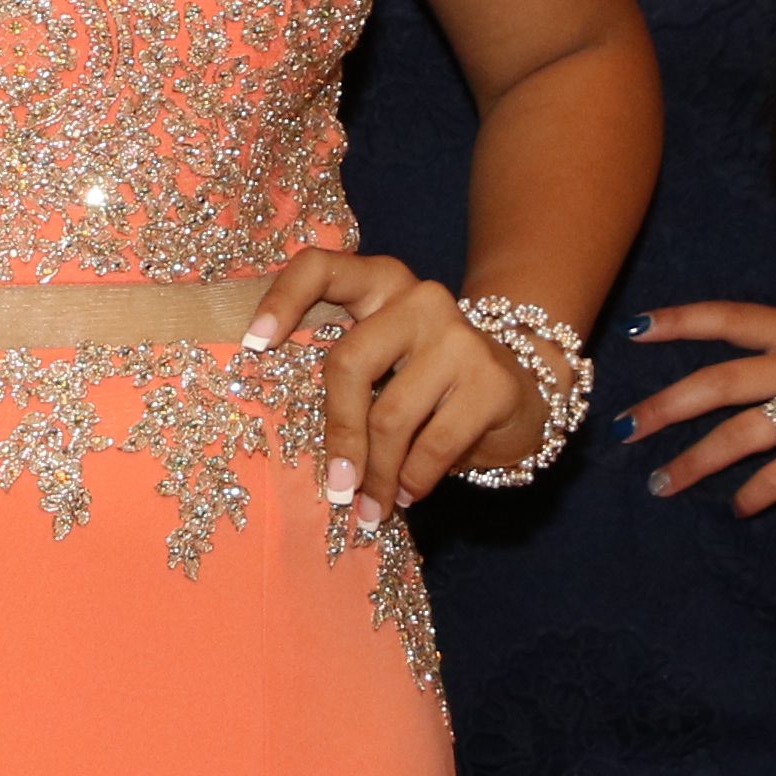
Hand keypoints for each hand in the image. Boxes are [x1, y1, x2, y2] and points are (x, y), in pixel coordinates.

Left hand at [243, 250, 533, 513]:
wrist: (521, 388)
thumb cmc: (427, 383)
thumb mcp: (384, 364)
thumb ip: (345, 378)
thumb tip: (287, 442)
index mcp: (378, 285)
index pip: (320, 267)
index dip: (282, 299)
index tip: (254, 345)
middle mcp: (417, 299)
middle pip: (349, 363)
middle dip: (338, 435)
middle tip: (335, 486)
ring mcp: (459, 335)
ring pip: (391, 416)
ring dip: (377, 475)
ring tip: (372, 508)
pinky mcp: (491, 380)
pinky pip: (433, 445)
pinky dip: (414, 480)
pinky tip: (409, 495)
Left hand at [624, 297, 775, 516]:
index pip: (731, 319)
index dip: (681, 322)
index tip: (633, 331)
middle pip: (720, 380)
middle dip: (665, 406)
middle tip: (625, 429)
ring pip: (742, 432)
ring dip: (695, 461)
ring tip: (661, 484)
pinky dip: (752, 494)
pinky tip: (735, 509)